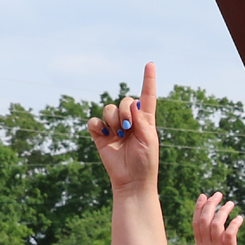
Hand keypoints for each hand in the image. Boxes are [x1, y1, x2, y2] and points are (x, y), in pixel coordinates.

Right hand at [89, 63, 161, 191]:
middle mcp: (130, 120)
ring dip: (113, 120)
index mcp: (146, 120)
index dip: (148, 80)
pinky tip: (104, 134)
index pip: (147, 96)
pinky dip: (97, 125)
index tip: (150, 64)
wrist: (132, 180)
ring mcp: (115, 127)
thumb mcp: (149, 139)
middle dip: (125, 111)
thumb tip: (133, 103)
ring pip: (109, 109)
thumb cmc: (146, 161)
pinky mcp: (101, 135)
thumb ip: (142, 120)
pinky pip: (94, 121)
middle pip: (125, 100)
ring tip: (118, 135)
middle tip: (128, 128)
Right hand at [193, 192, 244, 244]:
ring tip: (231, 203)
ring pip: (214, 224)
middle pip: (203, 220)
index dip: (199, 208)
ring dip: (223, 210)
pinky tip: (241, 218)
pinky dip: (234, 223)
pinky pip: (228, 234)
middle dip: (209, 204)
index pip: (196, 224)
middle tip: (218, 194)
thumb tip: (223, 239)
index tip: (204, 196)